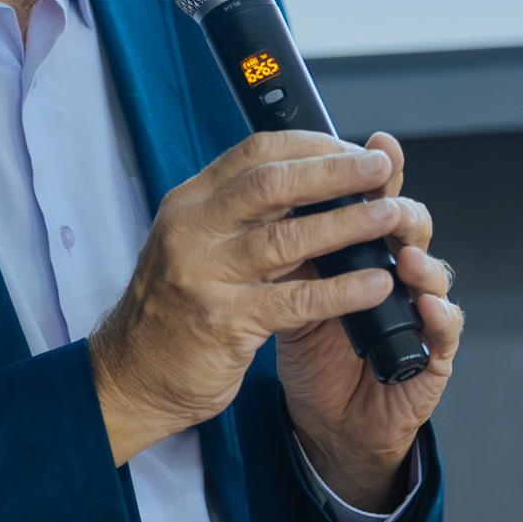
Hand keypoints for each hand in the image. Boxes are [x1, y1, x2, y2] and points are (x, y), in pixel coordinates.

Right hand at [88, 130, 446, 466]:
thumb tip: (310, 185)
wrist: (130, 376)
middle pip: (274, 184)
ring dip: (350, 225)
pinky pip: (296, 300)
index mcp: (189, 203)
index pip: (256, 153)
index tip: (352, 149)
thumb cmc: (171, 310)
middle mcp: (192, 230)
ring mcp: (204, 275)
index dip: (311, 146)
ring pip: (290, 238)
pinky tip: (375, 285)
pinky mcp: (224, 321)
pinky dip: (342, 290)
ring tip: (392, 218)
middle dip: (336, 172)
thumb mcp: (194, 246)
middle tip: (380, 169)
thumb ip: (240, 216)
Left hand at [278, 130, 461, 510]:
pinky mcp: (431, 357)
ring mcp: (416, 313)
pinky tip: (427, 305)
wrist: (327, 420)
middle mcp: (393, 274)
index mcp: (360, 251)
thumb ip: (287, 245)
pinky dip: (441, 316)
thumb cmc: (313, 350)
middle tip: (387, 190)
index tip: (374, 145)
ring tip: (405, 253)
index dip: (372, 174)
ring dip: (420, 256)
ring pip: (433, 271)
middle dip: (399, 204)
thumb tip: (262, 191)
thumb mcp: (289, 289)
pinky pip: (445, 332)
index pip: (371, 201)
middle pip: (407, 226)